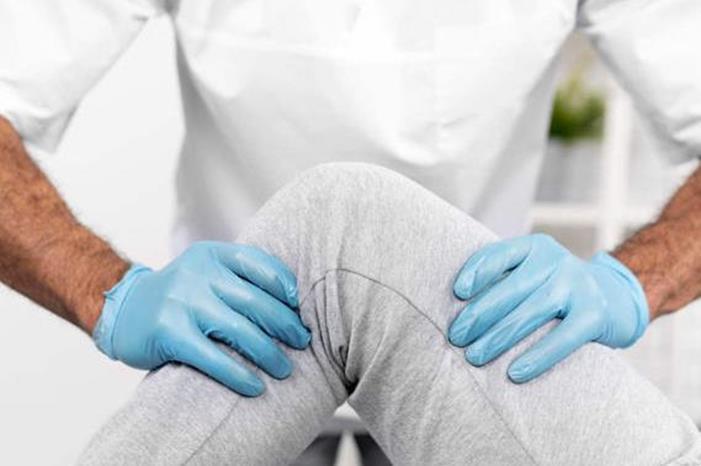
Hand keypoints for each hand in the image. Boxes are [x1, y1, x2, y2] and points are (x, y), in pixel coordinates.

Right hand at [93, 241, 310, 395]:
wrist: (122, 309)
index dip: (284, 285)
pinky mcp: (168, 332)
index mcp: (212, 255)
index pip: (258, 263)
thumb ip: (240, 279)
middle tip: (303, 342)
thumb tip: (293, 305)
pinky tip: (255, 386)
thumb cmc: (179, 296)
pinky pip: (213, 357)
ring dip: (268, 353)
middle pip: (255, 300)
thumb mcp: (206, 273)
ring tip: (285, 369)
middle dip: (285, 324)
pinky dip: (238, 375)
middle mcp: (198, 273)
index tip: (300, 307)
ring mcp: (182, 301)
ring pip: (239, 329)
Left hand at [448, 234, 648, 382]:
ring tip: (474, 356)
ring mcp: (578, 285)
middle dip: (479, 314)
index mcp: (535, 248)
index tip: (458, 293)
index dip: (478, 271)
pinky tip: (514, 372)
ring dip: (499, 337)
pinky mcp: (595, 314)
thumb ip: (502, 282)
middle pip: (512, 288)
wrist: (615, 297)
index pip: (500, 254)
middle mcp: (556, 261)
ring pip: (532, 312)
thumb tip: (459, 315)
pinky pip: (563, 337)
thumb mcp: (531, 273)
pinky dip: (538, 356)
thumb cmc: (555, 289)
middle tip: (456, 337)